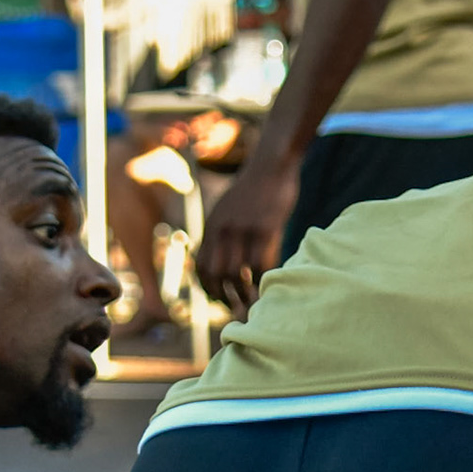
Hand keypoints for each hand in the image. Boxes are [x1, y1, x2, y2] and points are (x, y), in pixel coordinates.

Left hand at [194, 156, 300, 317]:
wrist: (272, 163)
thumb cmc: (253, 189)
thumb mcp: (227, 209)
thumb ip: (220, 232)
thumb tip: (217, 259)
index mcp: (211, 225)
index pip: (201, 266)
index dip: (207, 288)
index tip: (218, 299)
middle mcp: (223, 229)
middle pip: (216, 274)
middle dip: (224, 297)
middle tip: (236, 308)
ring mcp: (244, 229)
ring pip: (238, 274)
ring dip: (244, 294)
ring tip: (252, 303)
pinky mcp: (266, 229)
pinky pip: (261, 265)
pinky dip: (262, 281)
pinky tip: (268, 287)